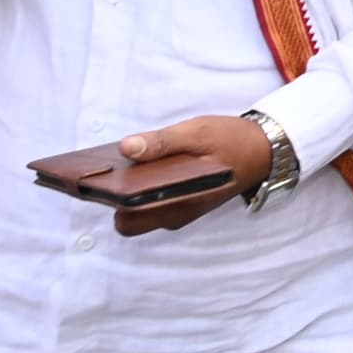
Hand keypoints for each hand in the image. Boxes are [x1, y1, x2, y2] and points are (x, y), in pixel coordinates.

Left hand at [102, 113, 270, 233]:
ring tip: (114, 163)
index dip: (103, 202)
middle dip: (109, 198)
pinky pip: (150, 202)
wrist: (265, 150)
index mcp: (179, 203)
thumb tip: (125, 148)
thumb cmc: (231, 140)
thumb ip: (162, 142)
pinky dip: (138, 188)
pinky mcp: (181, 203)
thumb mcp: (198, 133)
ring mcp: (177, 212)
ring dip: (123, 193)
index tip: (86, 180)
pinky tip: (136, 164)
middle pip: (126, 219)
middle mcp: (175, 215)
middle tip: (102, 169)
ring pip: (137, 212)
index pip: (126, 218)